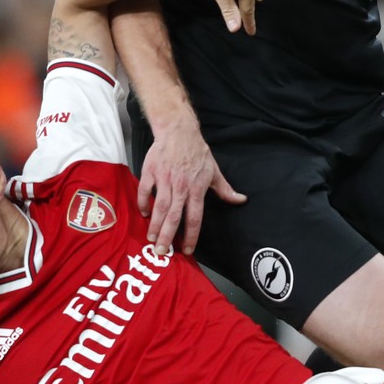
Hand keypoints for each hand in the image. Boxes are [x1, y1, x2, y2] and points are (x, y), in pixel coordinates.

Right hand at [137, 121, 244, 255]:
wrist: (178, 130)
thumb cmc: (197, 151)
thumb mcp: (214, 171)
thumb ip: (225, 189)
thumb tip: (240, 200)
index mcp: (196, 189)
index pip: (195, 218)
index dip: (191, 236)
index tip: (187, 250)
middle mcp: (180, 187)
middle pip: (174, 217)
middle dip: (168, 237)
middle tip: (162, 253)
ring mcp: (164, 180)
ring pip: (159, 207)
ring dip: (155, 225)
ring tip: (151, 239)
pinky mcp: (151, 172)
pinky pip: (144, 191)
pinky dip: (143, 203)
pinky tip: (143, 214)